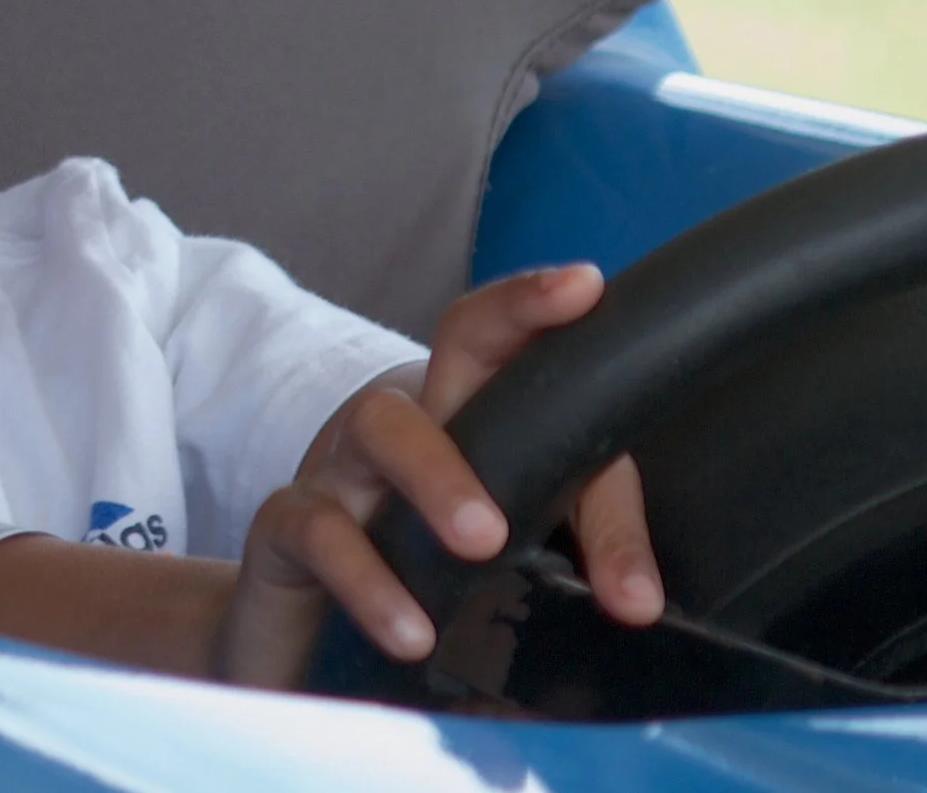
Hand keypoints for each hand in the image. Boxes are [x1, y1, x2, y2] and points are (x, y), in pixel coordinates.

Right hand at [217, 262, 664, 686]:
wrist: (294, 639)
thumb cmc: (413, 577)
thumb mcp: (499, 560)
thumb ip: (573, 557)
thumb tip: (639, 599)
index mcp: (465, 420)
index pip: (502, 342)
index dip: (534, 305)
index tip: (586, 286)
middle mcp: (407, 424)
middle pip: (450, 347)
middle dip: (505, 332)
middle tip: (555, 406)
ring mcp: (340, 467)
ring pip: (382, 427)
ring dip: (437, 476)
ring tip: (482, 543)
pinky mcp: (287, 527)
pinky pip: (320, 530)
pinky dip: (368, 580)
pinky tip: (411, 631)